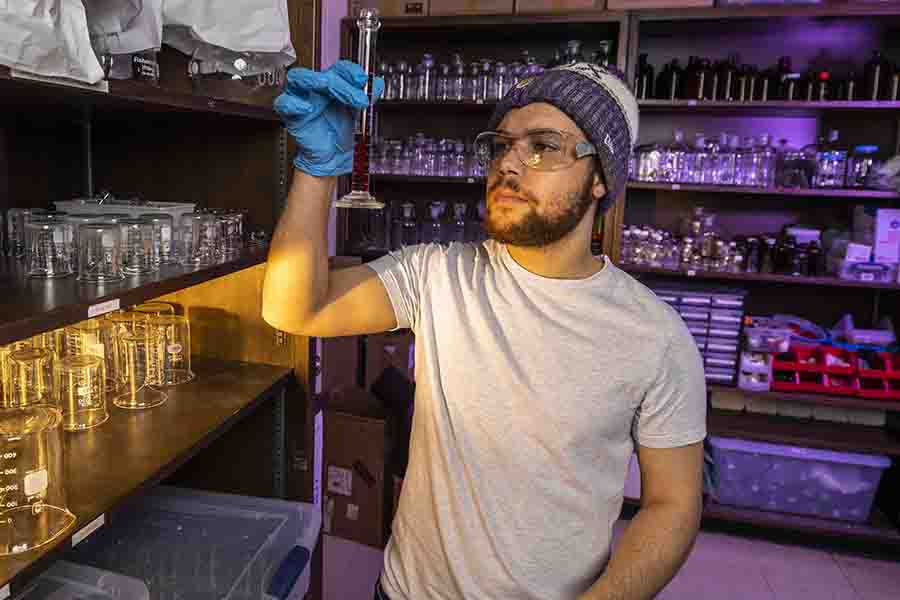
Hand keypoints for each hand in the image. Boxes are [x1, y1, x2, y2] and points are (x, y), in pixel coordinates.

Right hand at [274, 60, 383, 176]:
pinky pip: (284, 104)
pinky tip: (307, 107)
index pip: (339, 69)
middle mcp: (315, 89)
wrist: (332, 158)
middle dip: (341, 83)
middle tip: (357, 98)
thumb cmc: (339, 132)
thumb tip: (377, 83)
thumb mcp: (358, 112)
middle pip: (322, 74)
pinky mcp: (291, 115)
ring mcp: (301, 99)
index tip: (363, 80)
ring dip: (312, 79)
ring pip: (298, 79)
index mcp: (332, 84)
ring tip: (325, 84)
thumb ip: (367, 96)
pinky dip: (294, 103)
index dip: (351, 71)